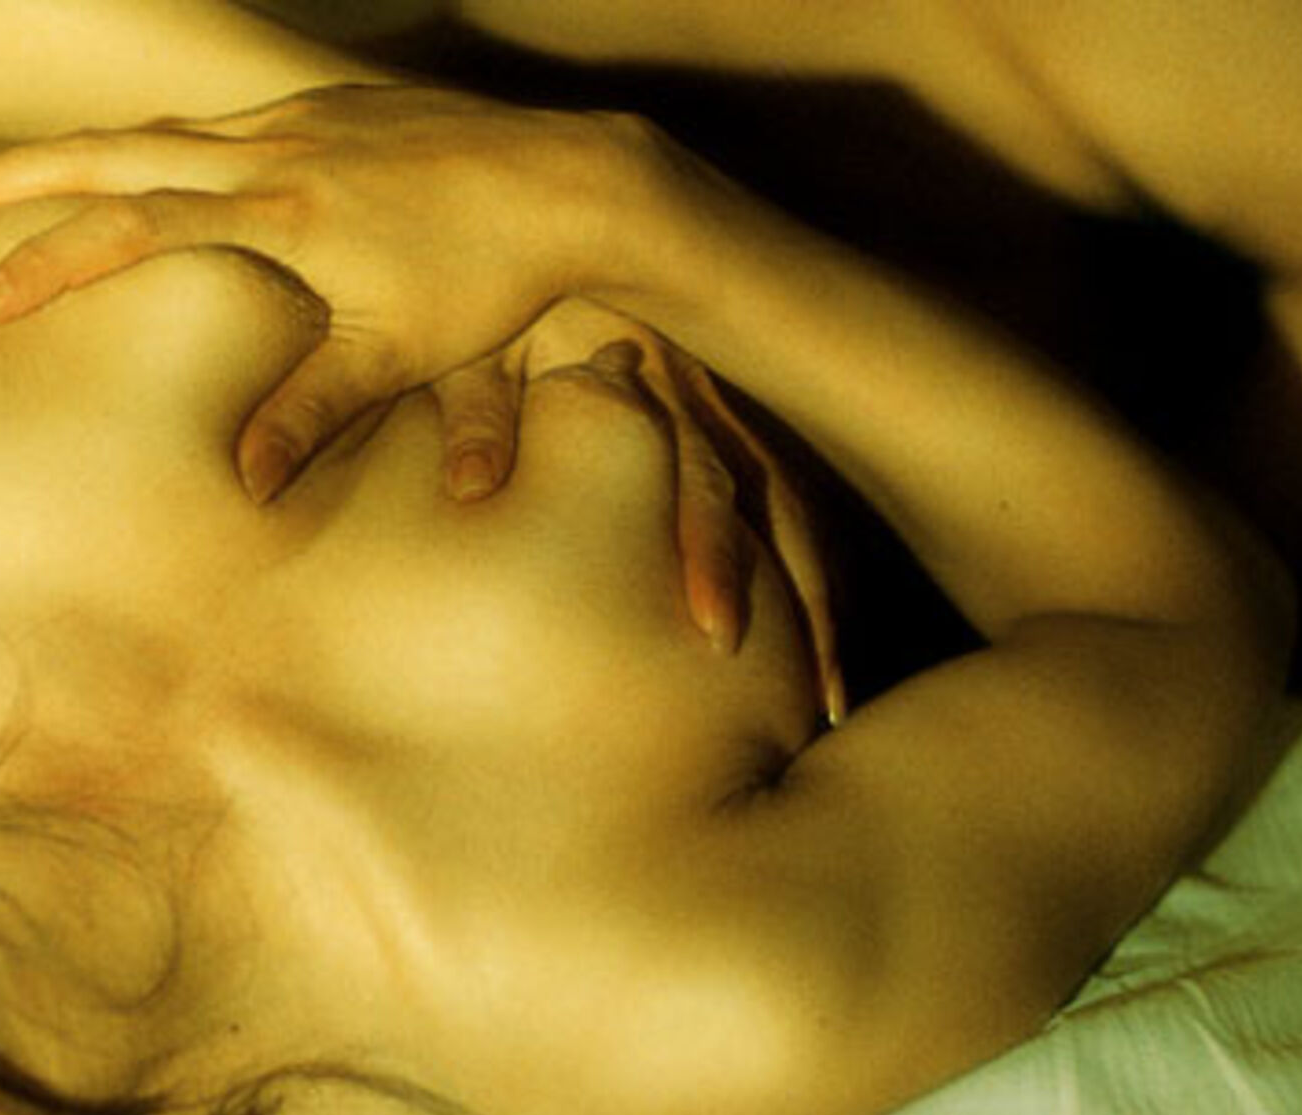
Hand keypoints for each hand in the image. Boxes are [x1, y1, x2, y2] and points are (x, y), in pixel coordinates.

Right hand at [0, 83, 686, 501]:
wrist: (577, 181)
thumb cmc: (491, 279)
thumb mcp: (401, 353)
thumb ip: (313, 411)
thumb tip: (240, 484)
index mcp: (273, 210)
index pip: (122, 228)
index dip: (37, 267)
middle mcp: (268, 149)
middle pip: (101, 152)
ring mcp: (295, 119)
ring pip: (148, 128)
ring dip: (62, 162)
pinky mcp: (328, 111)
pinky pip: (207, 124)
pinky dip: (143, 151)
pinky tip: (124, 180)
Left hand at [485, 300, 841, 707]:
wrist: (524, 226)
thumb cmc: (485, 301)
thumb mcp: (471, 348)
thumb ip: (476, 415)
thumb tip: (471, 490)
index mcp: (649, 378)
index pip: (701, 480)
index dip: (712, 556)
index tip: (717, 635)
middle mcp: (699, 394)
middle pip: (769, 506)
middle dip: (800, 602)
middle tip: (817, 702)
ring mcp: (713, 404)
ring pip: (787, 506)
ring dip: (813, 598)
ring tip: (830, 700)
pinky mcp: (710, 414)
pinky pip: (772, 495)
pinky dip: (795, 564)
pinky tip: (815, 638)